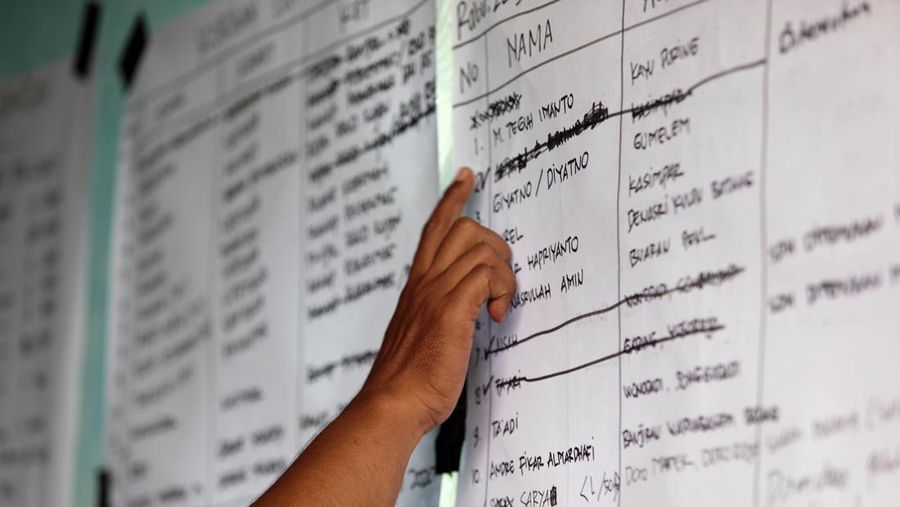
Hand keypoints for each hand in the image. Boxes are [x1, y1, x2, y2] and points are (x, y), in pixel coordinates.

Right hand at [359, 167, 516, 434]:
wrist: (393, 403)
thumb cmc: (409, 378)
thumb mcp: (420, 335)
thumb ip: (438, 313)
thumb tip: (466, 308)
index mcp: (416, 285)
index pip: (433, 228)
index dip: (452, 199)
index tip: (467, 176)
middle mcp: (424, 282)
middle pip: (462, 227)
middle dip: (494, 243)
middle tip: (500, 278)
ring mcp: (435, 293)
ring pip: (479, 247)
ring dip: (502, 273)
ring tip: (497, 305)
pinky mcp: (449, 310)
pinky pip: (485, 275)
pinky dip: (501, 290)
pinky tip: (495, 315)